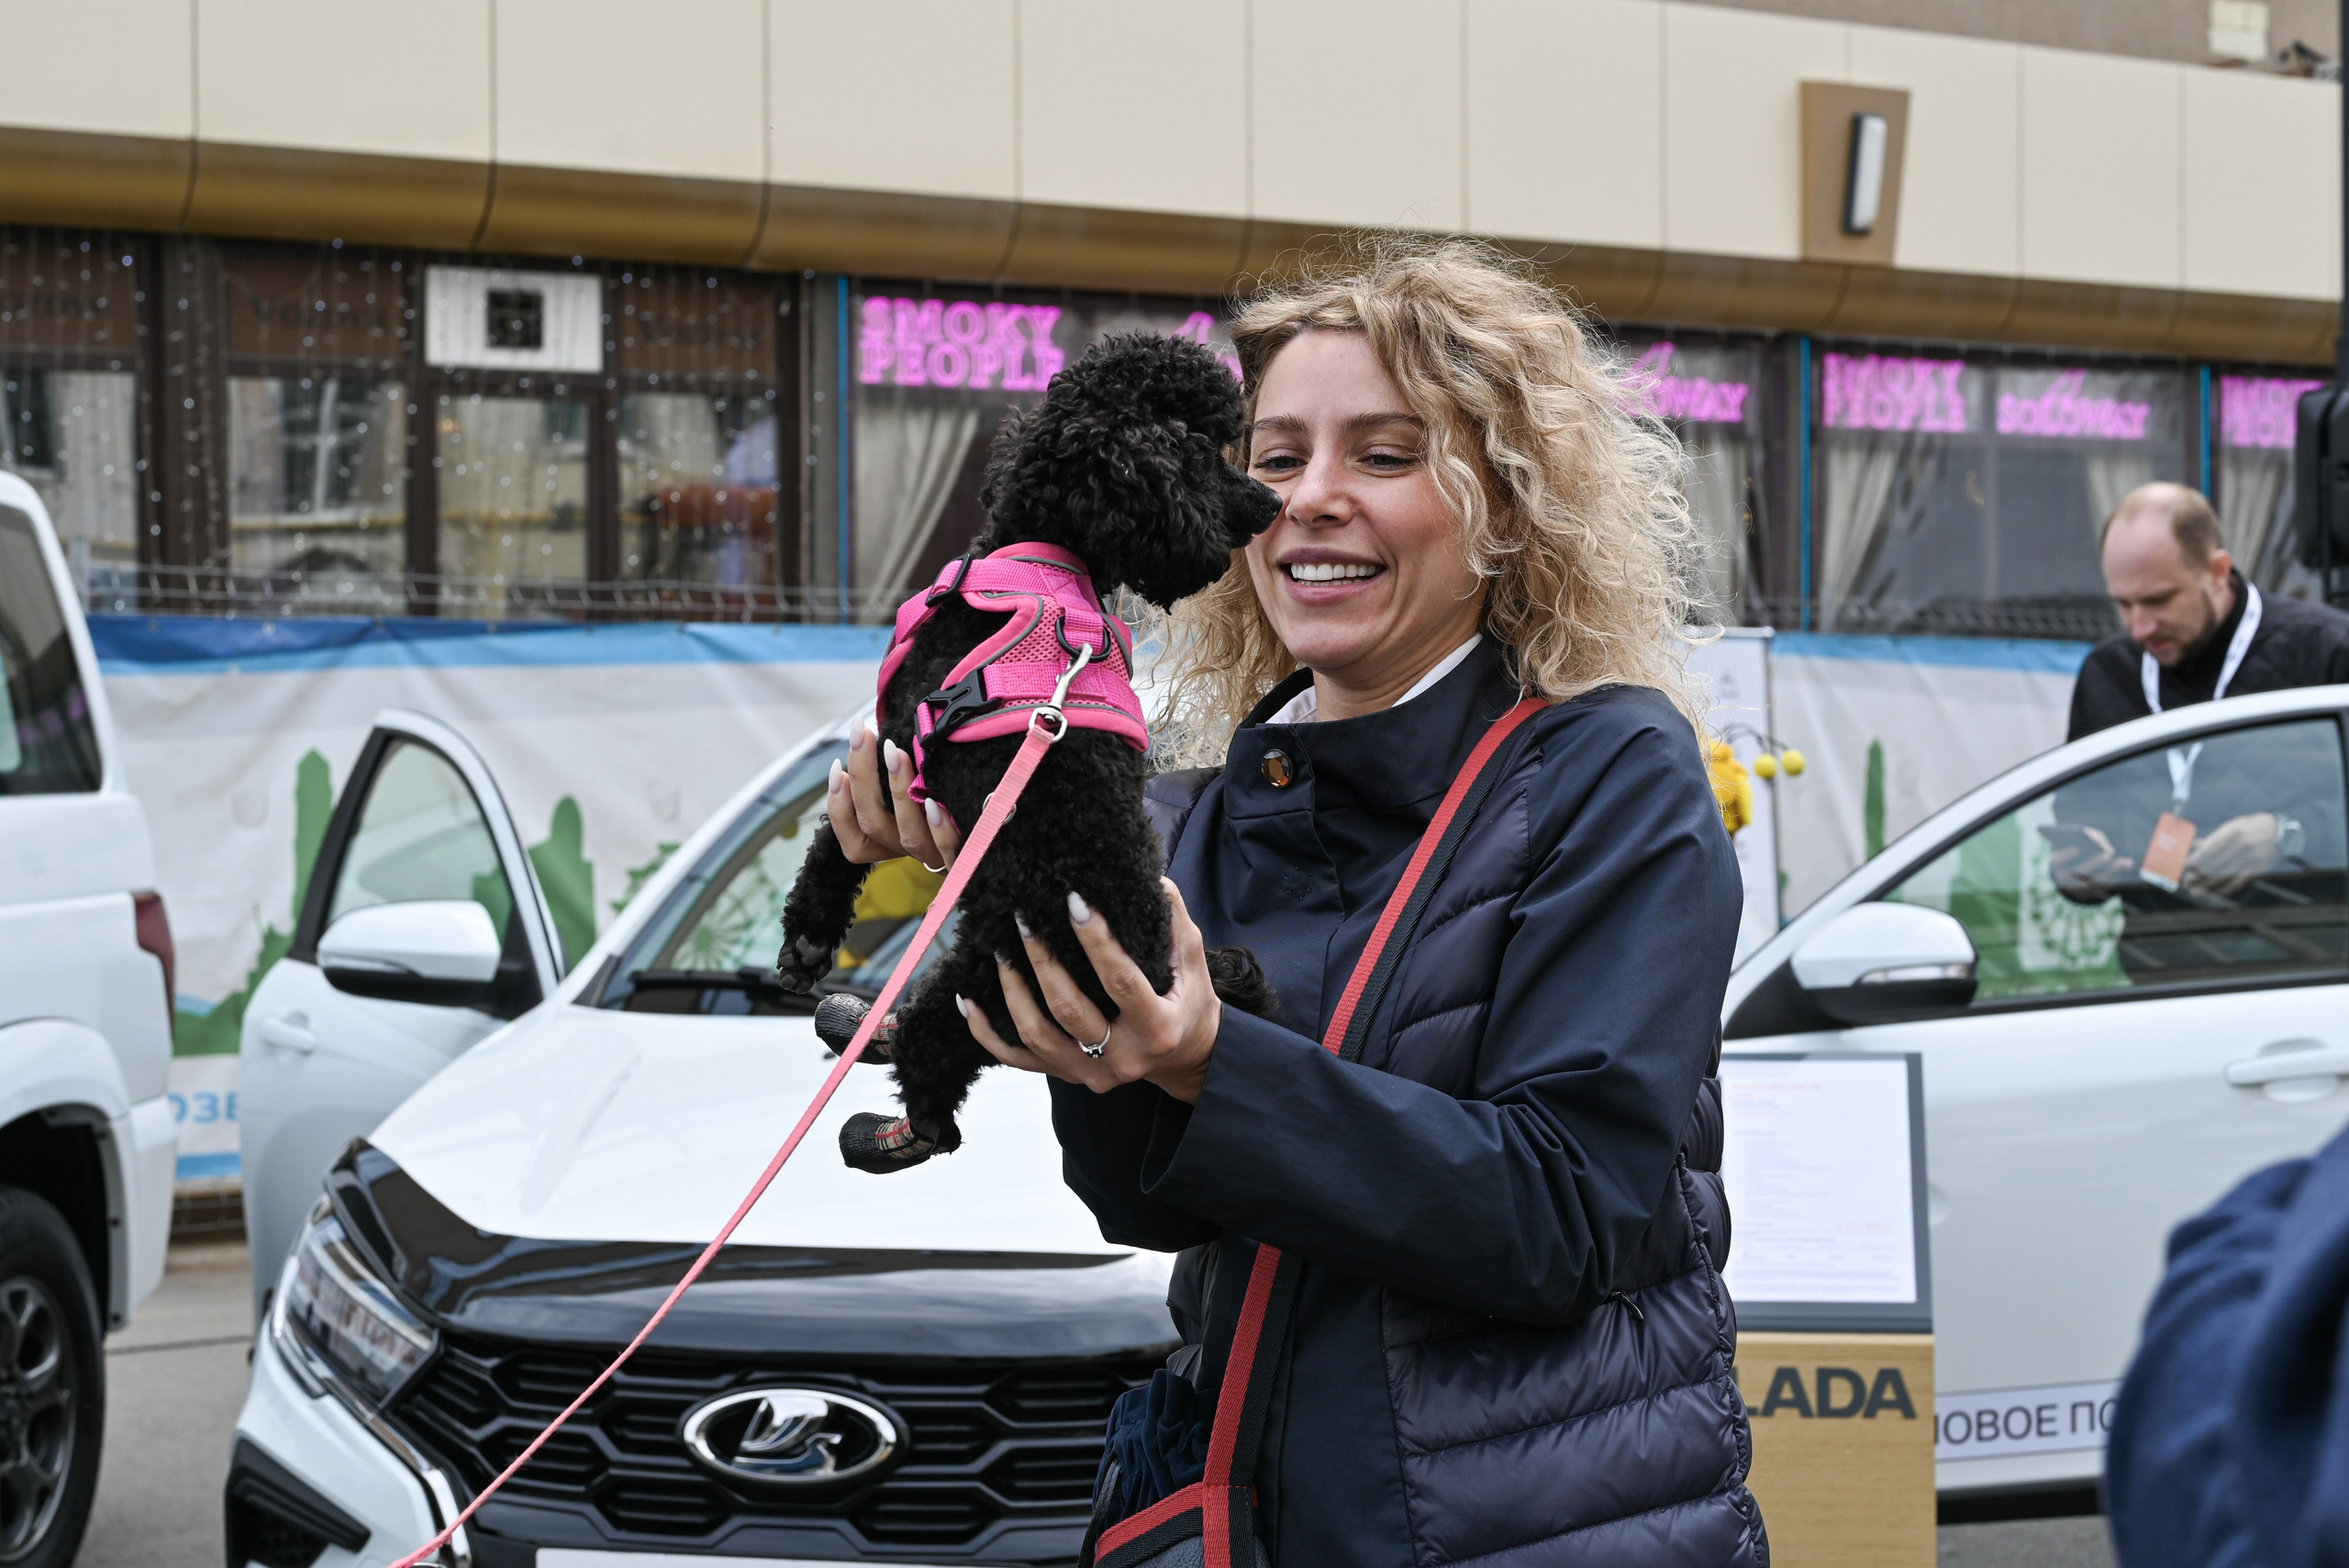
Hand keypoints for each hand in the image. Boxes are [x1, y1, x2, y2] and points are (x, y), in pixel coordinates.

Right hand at [828, 716, 962, 869]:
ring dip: (898, 791)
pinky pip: (950, 851)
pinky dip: (939, 827)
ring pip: (909, 836)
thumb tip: (869, 729)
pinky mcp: (968, 859)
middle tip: (862, 733)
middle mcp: (911, 851)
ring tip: (894, 752)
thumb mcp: (915, 781)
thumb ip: (892, 766)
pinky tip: (934, 801)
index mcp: (892, 841)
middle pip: (873, 825)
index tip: (838, 765)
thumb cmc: (948, 788)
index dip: (839, 806)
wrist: (999, 820)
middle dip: (863, 776)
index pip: (854, 840)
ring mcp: (938, 857)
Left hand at [963, 879, 1222, 1103]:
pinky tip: (968, 1000)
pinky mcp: (1066, 1076)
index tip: (1074, 901)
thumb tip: (1145, 873)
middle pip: (1070, 1010)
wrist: (1183, 1056)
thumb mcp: (1191, 958)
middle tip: (1024, 918)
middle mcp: (1123, 1057)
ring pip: (1037, 1036)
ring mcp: (1090, 1073)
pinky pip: (1017, 1059)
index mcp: (1158, 1027)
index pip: (1121, 981)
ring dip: (1012, 991)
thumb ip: (1172, 916)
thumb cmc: (1188, 999)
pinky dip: (986, 1032)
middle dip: (1042, 961)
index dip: (1097, 941)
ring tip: (998, 951)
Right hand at [2050, 825, 2131, 901]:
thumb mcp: (2077, 842)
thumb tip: (2103, 842)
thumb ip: (2087, 838)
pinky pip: (2105, 886)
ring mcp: (2077, 889)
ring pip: (2095, 881)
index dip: (2066, 855)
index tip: (2076, 849)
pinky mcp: (2090, 894)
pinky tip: (2126, 865)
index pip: (2058, 860)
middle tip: (2107, 854)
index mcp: (2056, 864)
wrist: (2075, 871)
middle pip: (2079, 872)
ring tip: (2123, 860)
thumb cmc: (2078, 849)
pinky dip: (2117, 875)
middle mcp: (2064, 879)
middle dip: (2094, 863)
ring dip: (2111, 870)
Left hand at [2184, 812, 2278, 898]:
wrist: (2283, 833)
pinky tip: (2214, 894)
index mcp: (2231, 832)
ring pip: (2224, 875)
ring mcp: (2250, 858)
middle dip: (2198, 875)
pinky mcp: (2258, 868)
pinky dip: (2225, 889)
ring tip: (2195, 891)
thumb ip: (2215, 837)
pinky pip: (2238, 881)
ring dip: (2208, 885)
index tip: (2185, 867)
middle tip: (2186, 883)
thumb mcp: (2234, 825)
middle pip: (2215, 863)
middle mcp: (2240, 845)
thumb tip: (2194, 844)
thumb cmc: (2252, 827)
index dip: (2196, 859)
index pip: (2210, 849)